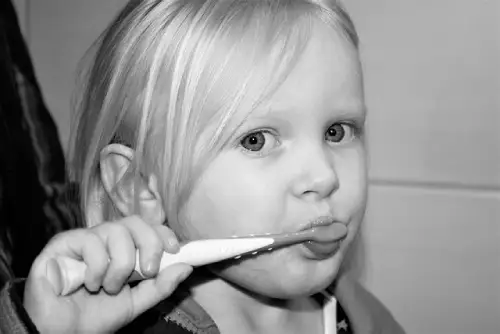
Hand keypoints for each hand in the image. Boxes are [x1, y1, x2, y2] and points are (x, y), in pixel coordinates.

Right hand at [23, 216, 192, 333]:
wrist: (61, 333)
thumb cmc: (95, 316)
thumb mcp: (136, 302)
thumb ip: (160, 286)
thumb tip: (186, 267)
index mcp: (123, 249)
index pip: (147, 227)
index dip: (163, 233)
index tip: (174, 250)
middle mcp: (105, 239)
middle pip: (135, 222)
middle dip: (149, 244)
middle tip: (147, 271)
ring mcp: (84, 239)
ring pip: (116, 231)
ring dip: (120, 265)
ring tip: (109, 287)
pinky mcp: (62, 243)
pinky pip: (90, 241)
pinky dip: (97, 266)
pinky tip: (88, 283)